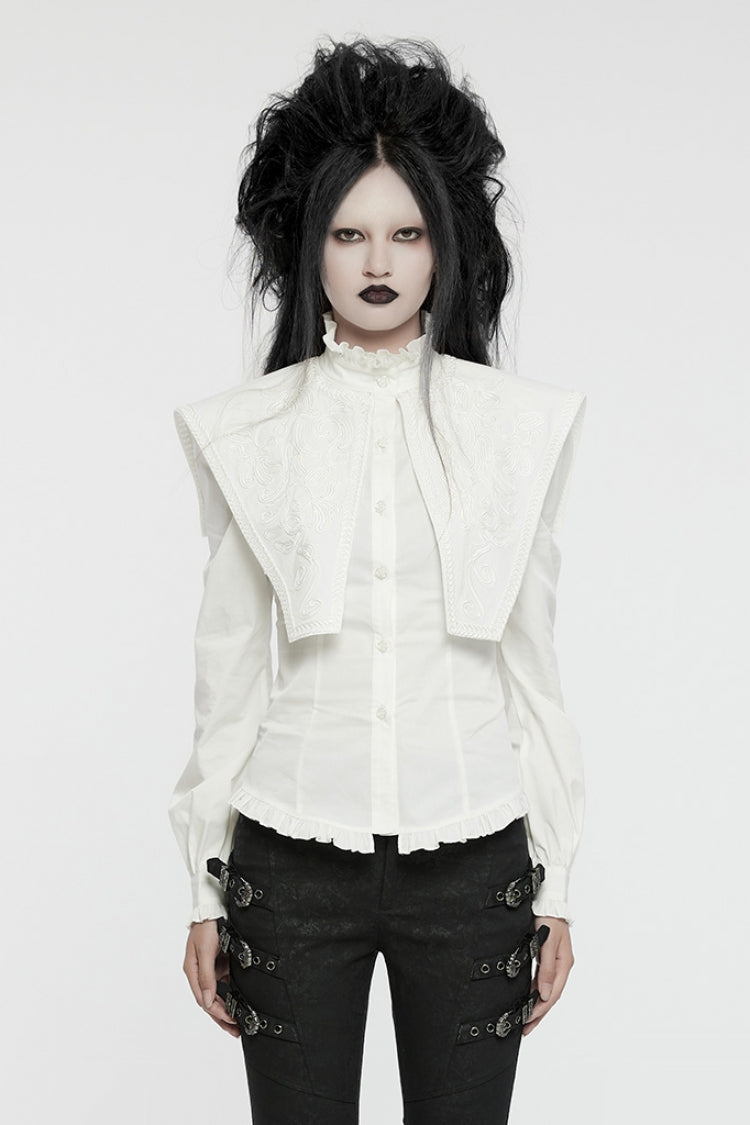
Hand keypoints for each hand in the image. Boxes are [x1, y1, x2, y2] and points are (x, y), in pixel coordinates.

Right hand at [183, 918, 240, 1037]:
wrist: (214, 908)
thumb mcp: (206, 952)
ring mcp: (209, 969)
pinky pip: (225, 984)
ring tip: (238, 1024)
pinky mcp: (218, 964)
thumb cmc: (207, 927)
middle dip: (222, 1018)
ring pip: (218, 995)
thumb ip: (207, 976)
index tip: (231, 1021)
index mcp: (192, 972)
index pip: (205, 1000)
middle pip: (210, 1002)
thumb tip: (209, 1001)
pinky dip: (231, 995)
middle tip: (236, 1031)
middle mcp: (199, 973)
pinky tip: (240, 1003)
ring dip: (227, 1009)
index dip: (218, 1012)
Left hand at [522, 915, 573, 1035]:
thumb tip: (544, 993)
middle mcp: (561, 966)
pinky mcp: (547, 958)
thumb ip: (546, 968)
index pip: (553, 993)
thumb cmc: (548, 918)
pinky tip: (527, 998)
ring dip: (536, 1004)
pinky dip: (534, 991)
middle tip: (526, 1028)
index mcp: (564, 964)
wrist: (547, 900)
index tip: (529, 1020)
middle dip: (538, 1013)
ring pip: (545, 989)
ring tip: (525, 1019)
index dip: (540, 1009)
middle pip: (550, 995)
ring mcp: (555, 962)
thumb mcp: (547, 943)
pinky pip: (541, 979)